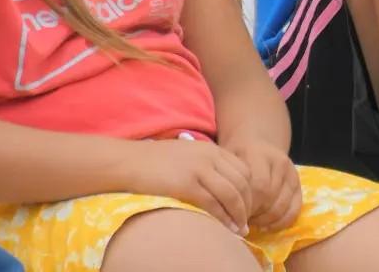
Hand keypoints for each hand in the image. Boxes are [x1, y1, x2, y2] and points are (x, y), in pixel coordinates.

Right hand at [126, 138, 255, 234]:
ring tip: (240, 230)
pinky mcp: (186, 184)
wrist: (128, 162)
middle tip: (247, 223)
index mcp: (211, 149)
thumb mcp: (188, 155)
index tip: (248, 207)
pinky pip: (213, 204)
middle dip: (248, 205)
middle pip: (242, 183)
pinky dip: (223, 218)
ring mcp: (199, 169)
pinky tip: (226, 229)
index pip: (244, 170)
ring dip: (239, 215)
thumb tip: (224, 187)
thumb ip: (207, 165)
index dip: (250, 191)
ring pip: (231, 194)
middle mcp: (209, 156)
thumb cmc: (155, 162)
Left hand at [220, 135, 302, 232]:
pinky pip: (295, 209)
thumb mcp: (227, 162)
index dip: (246, 207)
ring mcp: (291, 171)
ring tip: (252, 223)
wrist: (255, 142)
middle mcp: (278, 161)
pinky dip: (281, 222)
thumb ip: (227, 183)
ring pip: (281, 206)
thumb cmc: (236, 157)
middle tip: (241, 222)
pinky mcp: (298, 182)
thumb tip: (224, 215)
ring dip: (265, 220)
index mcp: (258, 153)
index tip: (233, 217)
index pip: (257, 187)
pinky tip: (267, 226)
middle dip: (254, 215)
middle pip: (269, 198)